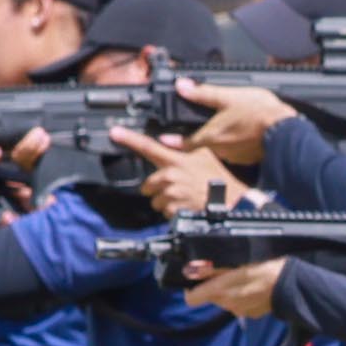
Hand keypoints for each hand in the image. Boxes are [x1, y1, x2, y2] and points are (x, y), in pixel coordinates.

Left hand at [106, 127, 226, 212]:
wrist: (231, 203)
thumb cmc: (219, 181)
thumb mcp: (205, 156)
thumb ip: (184, 150)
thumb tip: (167, 144)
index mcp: (176, 160)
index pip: (148, 146)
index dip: (129, 139)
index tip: (114, 133)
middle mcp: (171, 176)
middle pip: (148, 185)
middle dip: (158, 190)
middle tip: (177, 189)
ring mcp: (171, 194)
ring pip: (155, 201)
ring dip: (166, 202)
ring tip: (184, 199)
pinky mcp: (173, 210)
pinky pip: (165, 213)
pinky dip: (173, 213)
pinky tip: (186, 208)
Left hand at [170, 80, 286, 163]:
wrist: (286, 131)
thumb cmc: (259, 113)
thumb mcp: (228, 96)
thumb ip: (203, 93)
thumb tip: (183, 86)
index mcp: (210, 137)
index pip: (184, 145)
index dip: (173, 142)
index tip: (165, 141)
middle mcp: (219, 151)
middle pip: (201, 148)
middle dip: (199, 140)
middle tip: (200, 131)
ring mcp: (234, 157)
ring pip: (219, 150)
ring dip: (220, 142)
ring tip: (227, 129)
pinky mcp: (248, 159)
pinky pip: (236, 152)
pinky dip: (236, 144)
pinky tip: (243, 134)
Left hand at [183, 255, 287, 320]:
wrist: (287, 284)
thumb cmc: (261, 269)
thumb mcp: (233, 264)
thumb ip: (210, 269)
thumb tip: (190, 271)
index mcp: (219, 290)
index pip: (191, 299)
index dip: (191, 290)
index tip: (197, 281)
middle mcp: (226, 304)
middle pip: (210, 298)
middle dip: (214, 287)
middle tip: (226, 274)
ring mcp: (238, 311)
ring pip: (225, 301)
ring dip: (228, 292)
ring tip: (242, 280)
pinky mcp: (249, 314)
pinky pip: (239, 306)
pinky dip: (241, 298)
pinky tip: (252, 289)